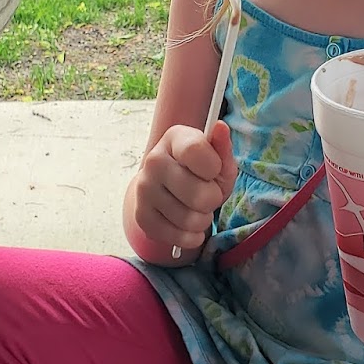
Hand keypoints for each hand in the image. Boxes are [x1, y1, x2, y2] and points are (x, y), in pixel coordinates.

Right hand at [133, 120, 236, 255]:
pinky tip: (188, 225)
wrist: (168, 189)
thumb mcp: (218, 160)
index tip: (212, 169)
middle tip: (207, 194)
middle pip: (199, 195)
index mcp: (175, 138)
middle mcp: (154, 160)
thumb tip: (220, 127)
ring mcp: (144, 189)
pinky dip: (191, 236)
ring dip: (203, 220)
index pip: (197, 152)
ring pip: (190, 219)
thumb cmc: (200, 172)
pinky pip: (178, 237)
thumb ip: (222, 149)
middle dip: (212, 200)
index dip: (214, 167)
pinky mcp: (141, 216)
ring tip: (197, 209)